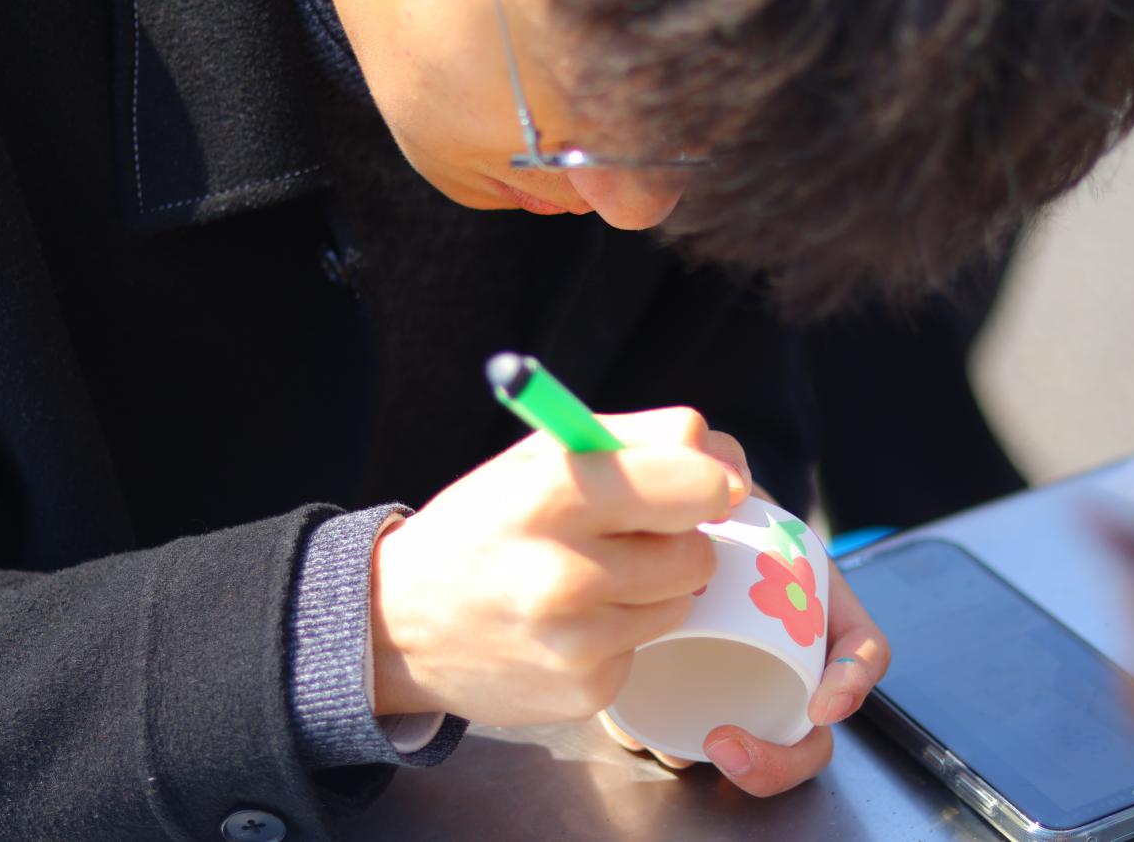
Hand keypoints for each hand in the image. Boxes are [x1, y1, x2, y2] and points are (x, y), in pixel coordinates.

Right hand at [369, 408, 752, 724]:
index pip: (695, 484)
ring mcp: (576, 642)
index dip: (707, 482)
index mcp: (552, 492)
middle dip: (673, 540)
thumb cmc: (486, 524)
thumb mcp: (542, 456)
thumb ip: (643, 442)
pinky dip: (621, 633)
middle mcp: (564, 572)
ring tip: (586, 579)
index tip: (695, 490)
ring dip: (652, 588)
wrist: (399, 625)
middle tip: (622, 536)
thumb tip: (734, 474)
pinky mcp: (586, 692)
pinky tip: (568, 625)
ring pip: (681, 602)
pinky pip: (647, 648)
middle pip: (698, 552)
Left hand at [601, 484, 891, 796]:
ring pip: (755, 742)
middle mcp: (789, 651)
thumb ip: (717, 457)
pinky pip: (692, 737)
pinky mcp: (691, 694)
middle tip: (724, 746)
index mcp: (815, 604)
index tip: (824, 702)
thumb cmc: (697, 501)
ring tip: (671, 751)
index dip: (854, 681)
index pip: (861, 651)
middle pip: (810, 728)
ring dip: (728, 763)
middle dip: (780, 758)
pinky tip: (636, 737)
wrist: (654, 521)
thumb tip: (726, 483)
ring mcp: (744, 678)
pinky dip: (669, 745)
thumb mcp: (714, 474)